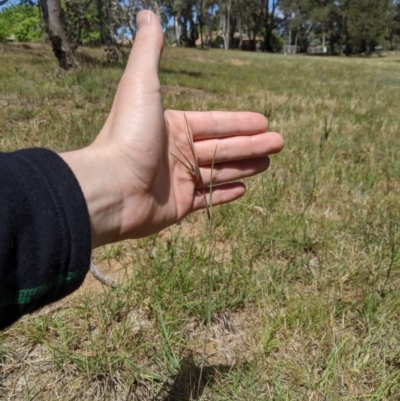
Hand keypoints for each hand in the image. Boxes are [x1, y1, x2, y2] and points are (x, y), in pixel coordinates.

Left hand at [61, 10, 283, 248]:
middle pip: (223, 147)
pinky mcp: (178, 206)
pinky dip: (226, 194)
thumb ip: (150, 51)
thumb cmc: (128, 136)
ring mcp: (178, 181)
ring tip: (269, 162)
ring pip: (219, 172)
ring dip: (245, 167)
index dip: (240, 122)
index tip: (264, 121)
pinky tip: (245, 189)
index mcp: (172, 127)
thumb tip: (147, 13)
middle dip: (252, 144)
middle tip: (279, 143)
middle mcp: (176, 153)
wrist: (111, 187)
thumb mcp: (141, 84)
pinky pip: (208, 199)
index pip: (215, 123)